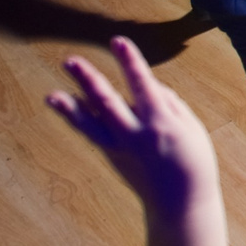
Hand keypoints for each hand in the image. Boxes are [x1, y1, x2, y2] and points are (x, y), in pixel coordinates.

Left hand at [46, 35, 219, 220]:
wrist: (181, 204)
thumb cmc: (193, 162)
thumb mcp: (192, 128)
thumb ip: (170, 104)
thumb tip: (150, 87)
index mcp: (162, 122)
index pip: (143, 85)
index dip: (129, 62)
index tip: (117, 41)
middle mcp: (137, 134)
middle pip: (107, 103)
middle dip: (89, 80)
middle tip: (71, 61)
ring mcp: (121, 148)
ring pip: (91, 124)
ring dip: (70, 107)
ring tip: (51, 94)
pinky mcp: (113, 157)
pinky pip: (92, 133)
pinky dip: (77, 118)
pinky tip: (65, 105)